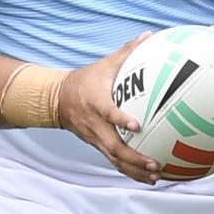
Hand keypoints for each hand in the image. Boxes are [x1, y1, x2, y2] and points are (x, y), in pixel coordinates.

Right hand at [57, 32, 161, 184]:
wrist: (58, 99)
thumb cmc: (86, 79)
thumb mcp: (104, 64)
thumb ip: (127, 51)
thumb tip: (149, 35)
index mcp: (95, 101)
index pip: (107, 112)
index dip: (120, 119)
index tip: (136, 126)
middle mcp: (94, 123)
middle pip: (112, 145)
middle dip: (133, 157)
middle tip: (154, 163)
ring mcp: (95, 137)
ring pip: (114, 158)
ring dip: (134, 170)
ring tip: (155, 176)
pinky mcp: (97, 145)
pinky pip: (114, 161)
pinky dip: (130, 171)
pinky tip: (147, 177)